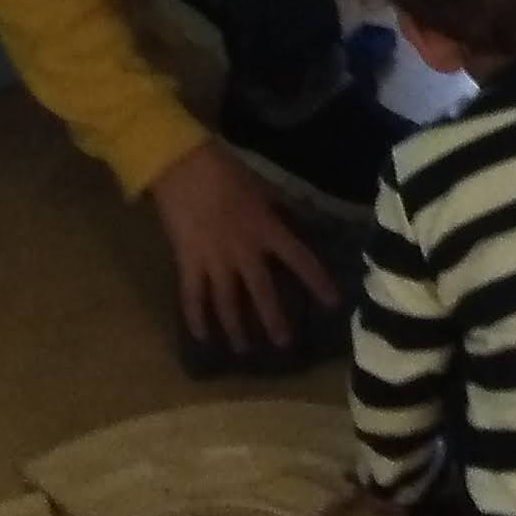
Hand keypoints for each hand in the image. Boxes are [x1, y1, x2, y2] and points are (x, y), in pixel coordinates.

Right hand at [151, 141, 343, 359]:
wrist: (182, 166)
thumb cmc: (226, 172)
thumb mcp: (264, 190)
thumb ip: (280, 214)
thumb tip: (298, 226)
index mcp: (267, 230)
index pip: (301, 261)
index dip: (318, 282)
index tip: (333, 303)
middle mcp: (244, 252)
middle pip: (263, 293)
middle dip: (274, 321)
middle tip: (284, 344)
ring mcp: (214, 261)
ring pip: (227, 304)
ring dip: (237, 328)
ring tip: (244, 349)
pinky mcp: (187, 263)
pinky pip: (192, 297)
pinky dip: (195, 318)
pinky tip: (202, 337)